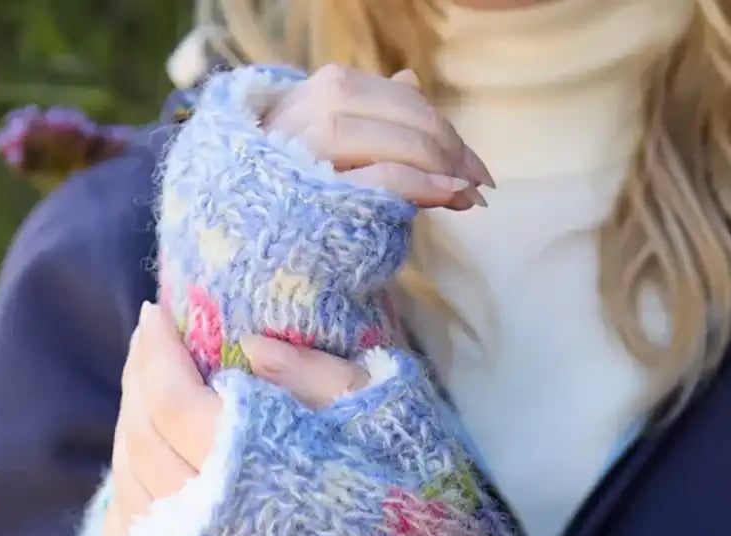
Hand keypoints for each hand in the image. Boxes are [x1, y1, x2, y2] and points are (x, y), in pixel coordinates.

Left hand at [103, 302, 371, 535]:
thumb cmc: (416, 497)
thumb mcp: (388, 419)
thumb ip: (319, 378)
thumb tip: (249, 346)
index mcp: (256, 473)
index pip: (176, 404)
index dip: (158, 354)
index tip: (158, 314)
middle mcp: (213, 524)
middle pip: (145, 442)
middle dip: (138, 380)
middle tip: (147, 340)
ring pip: (135, 486)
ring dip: (131, 428)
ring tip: (145, 388)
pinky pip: (137, 535)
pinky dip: (131, 486)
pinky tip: (144, 456)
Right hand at [262, 64, 493, 209]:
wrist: (251, 259)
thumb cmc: (293, 207)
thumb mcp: (327, 153)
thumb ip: (369, 118)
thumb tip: (410, 81)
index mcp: (305, 99)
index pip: (383, 94)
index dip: (432, 120)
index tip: (469, 159)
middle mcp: (297, 117)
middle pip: (386, 109)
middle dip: (442, 140)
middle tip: (479, 177)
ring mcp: (298, 156)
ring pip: (379, 136)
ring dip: (432, 159)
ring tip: (466, 191)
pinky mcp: (310, 199)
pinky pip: (377, 177)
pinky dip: (419, 183)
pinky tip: (448, 196)